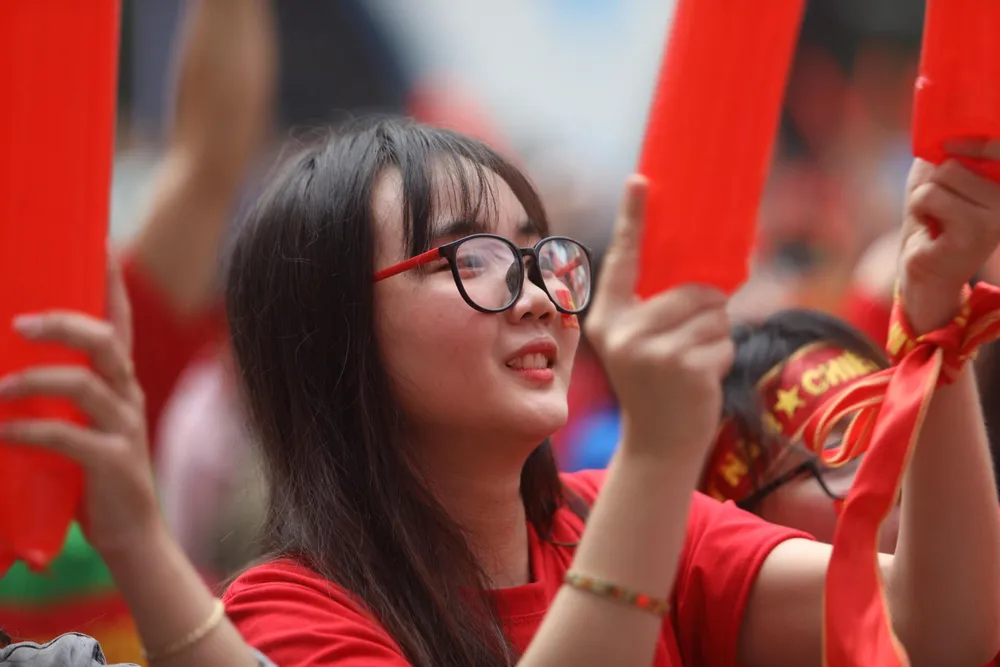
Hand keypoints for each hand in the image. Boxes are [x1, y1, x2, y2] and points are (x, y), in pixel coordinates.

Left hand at [0, 251, 159, 558]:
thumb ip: (61, 394)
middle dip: (63, 324)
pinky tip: (2, 433)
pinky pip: (67, 437)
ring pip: (86, 385)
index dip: (110, 282)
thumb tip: (6, 365)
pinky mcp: (113, 462)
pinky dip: (27, 431)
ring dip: (34, 381)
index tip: (99, 242)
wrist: (132, 533)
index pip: (120, 320)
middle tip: (18, 322)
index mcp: (122, 381)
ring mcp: (124, 427)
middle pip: (106, 341)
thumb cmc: (96, 474)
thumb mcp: (83, 424)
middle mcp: (128, 396)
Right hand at [585, 176, 733, 461]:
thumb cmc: (653, 386)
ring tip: (691, 363)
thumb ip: (655, 308)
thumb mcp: (639, 344)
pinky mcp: (686, 367)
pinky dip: (722, 358)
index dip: (633, 217)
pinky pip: (725, 341)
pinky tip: (699, 380)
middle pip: (694, 289)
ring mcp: (654, 350)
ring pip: (714, 314)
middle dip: (706, 311)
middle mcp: (624, 331)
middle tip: (687, 344)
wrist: (657, 445)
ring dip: (715, 336)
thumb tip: (711, 273)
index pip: (623, 259)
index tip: (640, 179)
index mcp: (608, 318)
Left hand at [900, 152, 999, 332]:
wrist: (923, 268)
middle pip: (955, 161)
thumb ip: (950, 146)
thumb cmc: (932, 217)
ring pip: (942, 176)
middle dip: (934, 182)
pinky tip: (931, 229)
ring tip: (935, 217)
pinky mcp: (974, 233)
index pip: (995, 144)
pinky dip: (919, 209)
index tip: (952, 150)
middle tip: (940, 207)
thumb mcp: (941, 174)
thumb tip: (944, 113)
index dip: (973, 142)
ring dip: (925, 197)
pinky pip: (929, 197)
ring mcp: (997, 218)